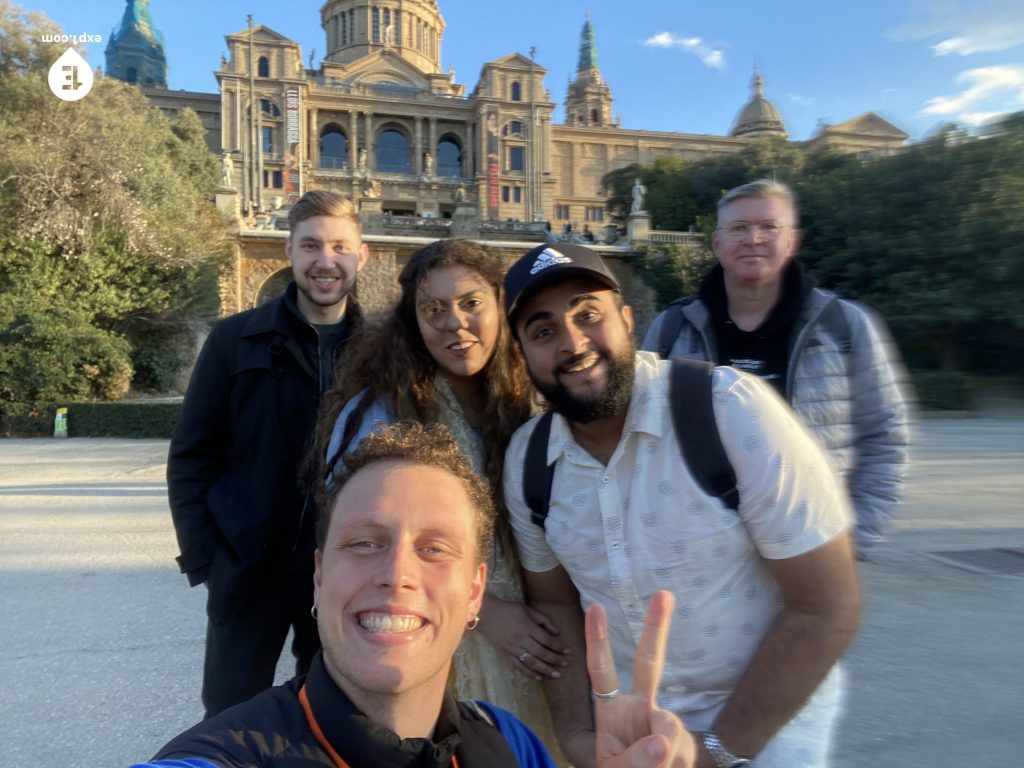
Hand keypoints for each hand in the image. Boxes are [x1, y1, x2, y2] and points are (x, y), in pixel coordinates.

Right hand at [478, 594, 569, 679]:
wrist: (487, 615)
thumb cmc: (509, 610)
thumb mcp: (528, 610)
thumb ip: (544, 620)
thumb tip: (557, 632)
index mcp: (528, 627)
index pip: (546, 640)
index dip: (558, 646)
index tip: (567, 651)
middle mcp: (521, 639)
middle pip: (541, 653)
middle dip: (555, 660)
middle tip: (566, 665)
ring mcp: (513, 649)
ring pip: (532, 662)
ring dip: (545, 670)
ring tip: (556, 675)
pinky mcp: (506, 655)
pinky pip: (519, 667)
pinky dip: (529, 673)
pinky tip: (539, 677)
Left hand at [587, 590, 695, 767]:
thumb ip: (635, 761)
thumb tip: (662, 740)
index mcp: (612, 712)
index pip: (601, 672)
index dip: (597, 641)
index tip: (594, 607)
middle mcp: (638, 709)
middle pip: (649, 663)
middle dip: (657, 628)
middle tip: (664, 593)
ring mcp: (662, 722)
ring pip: (668, 725)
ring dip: (660, 756)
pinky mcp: (683, 740)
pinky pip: (681, 748)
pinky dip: (675, 765)